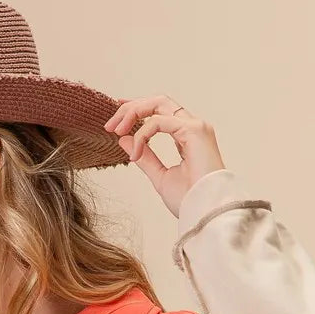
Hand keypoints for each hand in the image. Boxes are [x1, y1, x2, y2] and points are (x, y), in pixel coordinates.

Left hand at [103, 95, 226, 217]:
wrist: (204, 212)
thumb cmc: (189, 199)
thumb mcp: (159, 176)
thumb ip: (144, 157)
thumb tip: (124, 139)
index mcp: (187, 136)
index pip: (160, 112)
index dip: (138, 109)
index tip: (117, 118)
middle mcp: (193, 127)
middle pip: (158, 102)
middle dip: (131, 108)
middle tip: (110, 125)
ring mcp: (195, 126)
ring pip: (159, 103)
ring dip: (133, 112)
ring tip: (116, 130)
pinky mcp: (194, 130)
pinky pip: (158, 122)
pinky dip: (142, 134)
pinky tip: (135, 153)